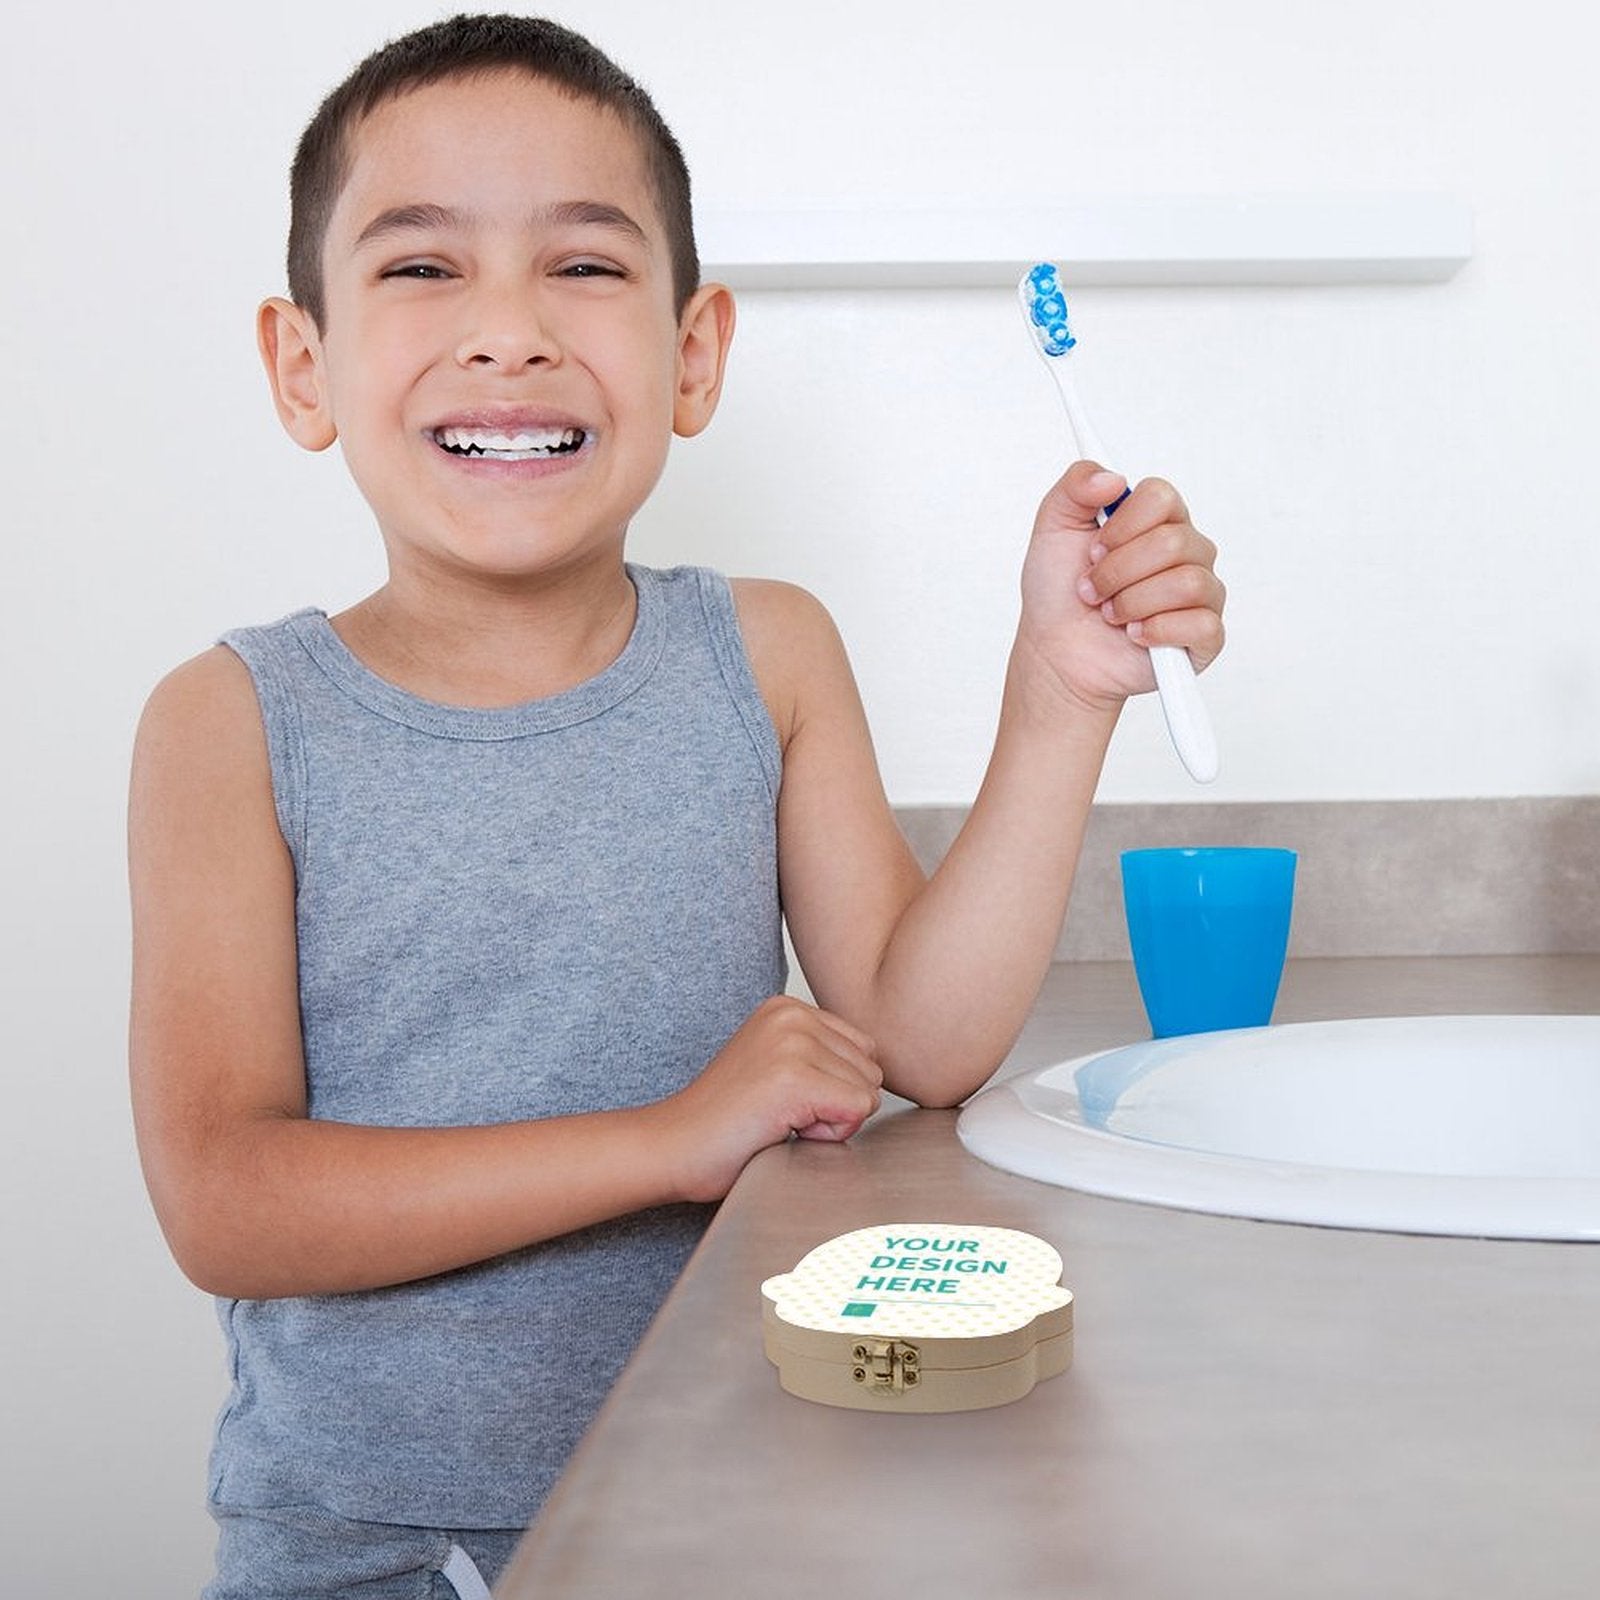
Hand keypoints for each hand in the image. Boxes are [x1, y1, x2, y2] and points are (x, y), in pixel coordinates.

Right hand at [654, 996, 882, 1201]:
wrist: (674, 1146)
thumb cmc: (725, 1122)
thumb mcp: (776, 1065)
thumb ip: (821, 1056)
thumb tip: (879, 1074)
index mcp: (788, 1007)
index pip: (864, 1051)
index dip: (834, 1088)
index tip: (782, 1098)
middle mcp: (793, 1014)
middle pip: (872, 1070)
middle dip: (837, 1103)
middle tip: (779, 1112)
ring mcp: (793, 1043)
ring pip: (868, 1092)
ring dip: (831, 1120)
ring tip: (777, 1118)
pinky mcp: (795, 1077)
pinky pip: (856, 1111)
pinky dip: (828, 1134)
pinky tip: (781, 1128)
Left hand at [1015, 460, 1224, 714]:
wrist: (1056, 652)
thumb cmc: (1059, 594)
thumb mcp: (1053, 529)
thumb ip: (1074, 488)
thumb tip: (1111, 477)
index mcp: (1157, 520)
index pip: (1161, 496)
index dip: (1122, 526)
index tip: (1094, 550)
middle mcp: (1187, 551)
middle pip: (1173, 543)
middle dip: (1118, 572)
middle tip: (1094, 589)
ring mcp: (1201, 594)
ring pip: (1187, 583)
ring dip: (1132, 603)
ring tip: (1110, 614)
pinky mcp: (1204, 637)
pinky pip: (1201, 624)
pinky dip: (1156, 631)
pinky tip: (1135, 634)